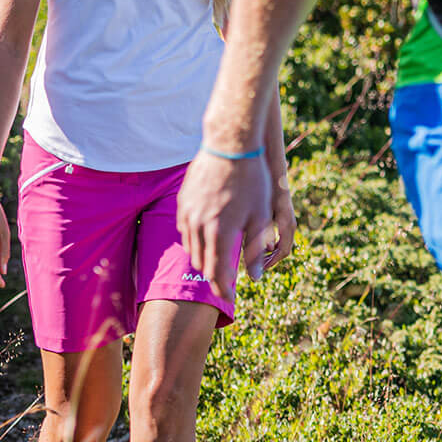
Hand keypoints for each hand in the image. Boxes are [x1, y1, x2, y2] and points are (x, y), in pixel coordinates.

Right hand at [178, 150, 271, 285]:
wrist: (230, 145)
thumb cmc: (251, 180)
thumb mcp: (260, 216)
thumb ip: (254, 249)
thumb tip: (255, 278)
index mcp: (220, 232)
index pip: (216, 273)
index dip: (223, 288)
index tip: (229, 296)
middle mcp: (199, 226)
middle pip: (202, 263)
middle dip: (213, 274)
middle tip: (226, 279)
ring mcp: (187, 213)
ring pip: (191, 247)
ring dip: (203, 256)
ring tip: (217, 257)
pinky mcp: (182, 202)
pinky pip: (185, 229)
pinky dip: (195, 238)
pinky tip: (207, 234)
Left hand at [263, 182, 296, 271]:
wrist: (274, 172)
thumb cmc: (266, 190)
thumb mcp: (264, 212)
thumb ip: (265, 231)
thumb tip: (266, 251)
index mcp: (287, 225)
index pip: (283, 251)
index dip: (271, 262)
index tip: (259, 269)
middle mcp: (290, 224)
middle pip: (283, 250)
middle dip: (270, 259)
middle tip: (255, 266)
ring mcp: (288, 220)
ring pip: (282, 244)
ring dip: (269, 252)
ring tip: (254, 256)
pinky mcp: (282, 217)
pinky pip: (280, 236)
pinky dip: (270, 243)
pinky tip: (255, 241)